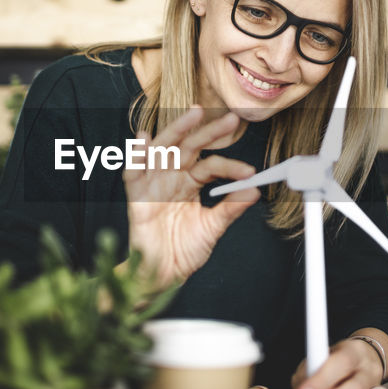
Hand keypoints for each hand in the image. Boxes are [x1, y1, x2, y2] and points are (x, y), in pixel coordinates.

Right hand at [121, 106, 260, 288]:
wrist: (162, 275)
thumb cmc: (183, 251)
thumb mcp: (212, 228)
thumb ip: (230, 208)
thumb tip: (254, 190)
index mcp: (190, 184)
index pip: (210, 165)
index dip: (230, 166)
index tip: (249, 173)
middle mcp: (172, 178)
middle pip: (190, 147)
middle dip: (209, 132)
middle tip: (230, 119)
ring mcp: (154, 184)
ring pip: (164, 149)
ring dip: (177, 130)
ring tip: (194, 114)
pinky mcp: (137, 197)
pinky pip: (133, 172)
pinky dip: (136, 155)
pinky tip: (144, 139)